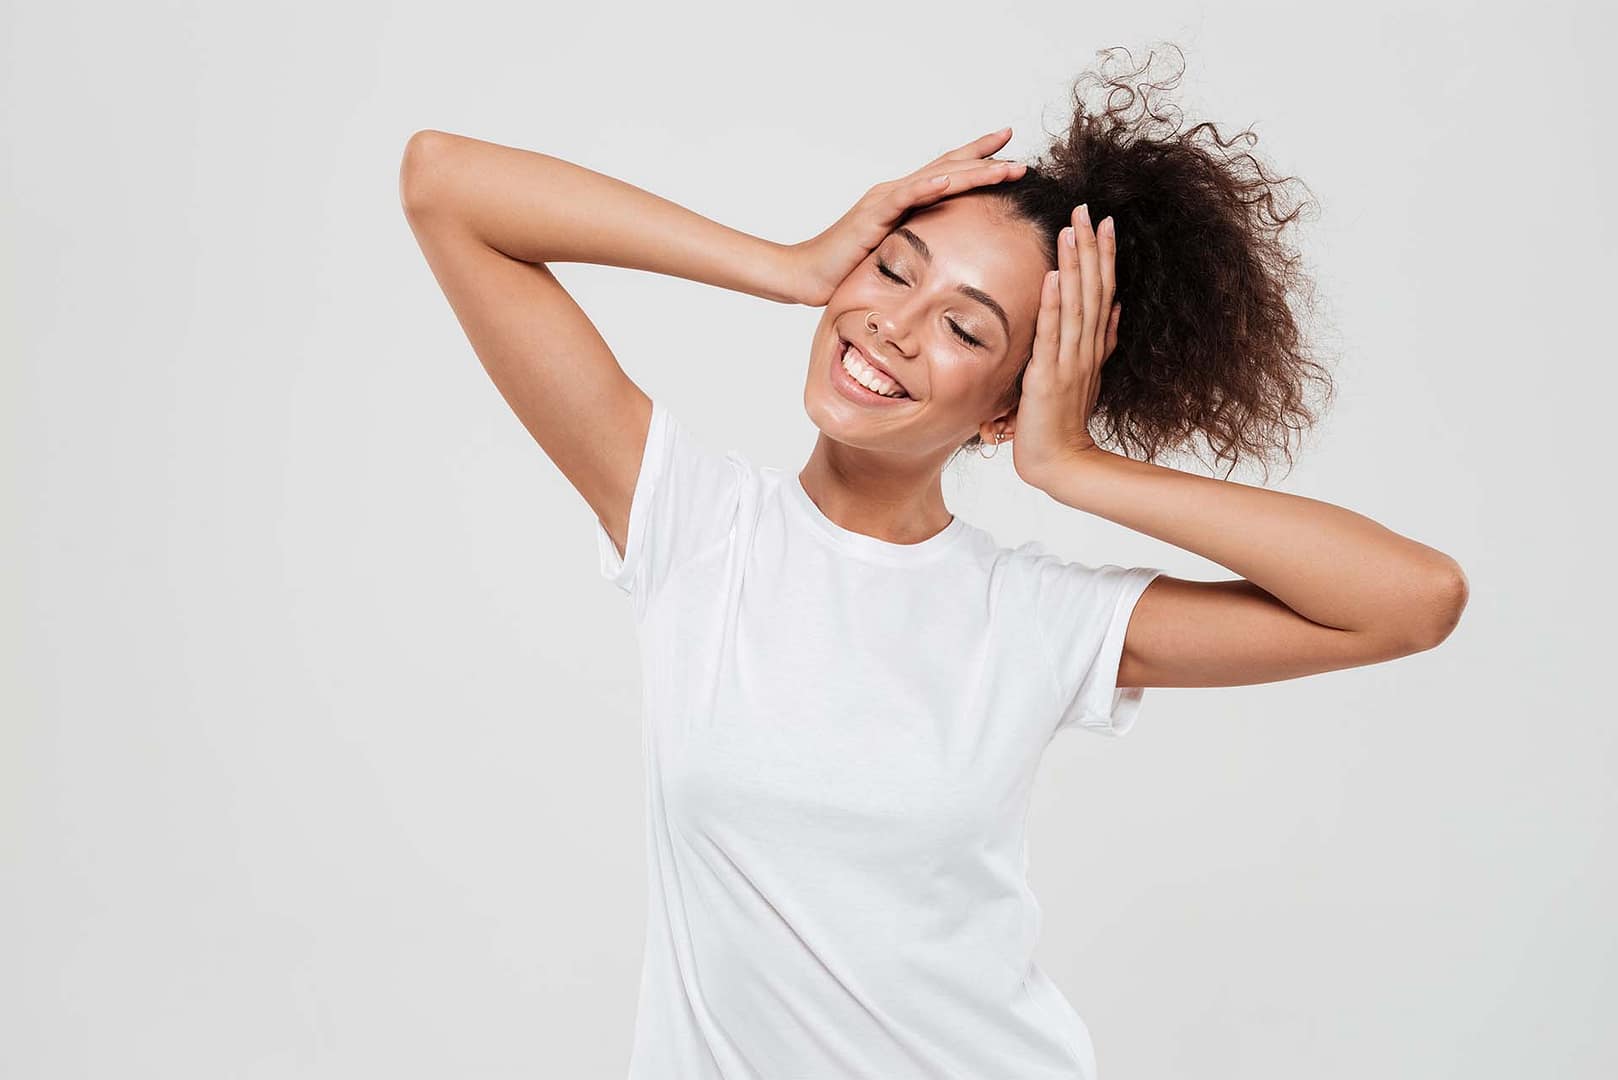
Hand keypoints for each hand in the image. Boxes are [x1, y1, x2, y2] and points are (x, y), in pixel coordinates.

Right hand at [784, 128, 1026, 307]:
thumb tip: (944, 256)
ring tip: (1003, 165)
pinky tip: (950, 180)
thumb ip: (914, 248)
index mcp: (902, 201)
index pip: (946, 174)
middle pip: (947, 167)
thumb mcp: (890, 257)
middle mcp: (894, 193)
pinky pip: (904, 198)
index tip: (1009, 152)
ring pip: (936, 179)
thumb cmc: (843, 270)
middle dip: (985, 157)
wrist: (805, 275)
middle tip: (1018, 147)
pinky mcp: (871, 216)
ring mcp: (883, 201)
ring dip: (971, 171)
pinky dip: (928, 187)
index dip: (977, 161)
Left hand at [1011, 203, 1122, 488]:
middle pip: (1093, 289)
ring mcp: (1070, 361)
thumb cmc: (1066, 420)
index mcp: (1094, 345)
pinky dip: (1052, 304)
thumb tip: (1115, 308)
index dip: (1104, 255)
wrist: (1061, 461)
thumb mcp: (1088, 375)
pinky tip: (1052, 276)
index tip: (1104, 220)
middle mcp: (1086, 348)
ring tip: (1071, 230)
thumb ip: (1103, 341)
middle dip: (1090, 248)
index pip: (1102, 291)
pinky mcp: (1049, 376)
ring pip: (1075, 304)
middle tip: (1086, 208)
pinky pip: (1051, 334)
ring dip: (1074, 266)